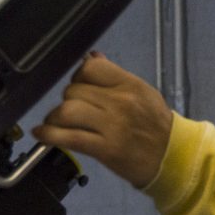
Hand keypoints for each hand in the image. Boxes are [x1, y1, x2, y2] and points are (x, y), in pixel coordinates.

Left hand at [33, 53, 171, 187]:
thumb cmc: (156, 125)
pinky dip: (48, 134)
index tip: (80, 86)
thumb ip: (115, 76)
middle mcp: (120, 102)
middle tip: (73, 110)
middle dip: (68, 99)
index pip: (91, 67)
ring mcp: (112, 126)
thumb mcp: (142, 93)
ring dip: (55, 117)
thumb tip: (91, 57)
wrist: (172, 157)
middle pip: (74, 90)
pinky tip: (41, 133)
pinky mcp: (104, 149)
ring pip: (67, 110)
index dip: (79, 76)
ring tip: (57, 122)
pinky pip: (68, 137)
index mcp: (130, 85)